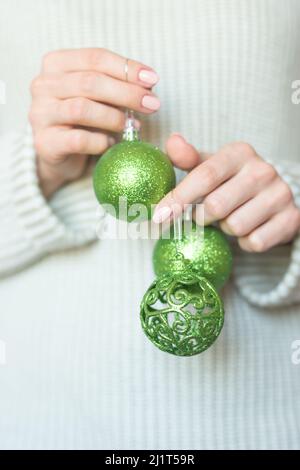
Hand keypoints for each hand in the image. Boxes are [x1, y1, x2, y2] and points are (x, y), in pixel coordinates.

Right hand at [29, 48, 159, 197]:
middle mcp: (43, 85)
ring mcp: (40, 114)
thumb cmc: (82, 120)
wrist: (57, 154)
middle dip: (127, 93)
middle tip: (152, 104)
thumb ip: (116, 85)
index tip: (153, 80)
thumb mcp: (98, 96)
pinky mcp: (45, 143)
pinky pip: (78, 140)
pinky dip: (100, 142)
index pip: (95, 58)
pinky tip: (111, 144)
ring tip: (133, 126)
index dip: (127, 68)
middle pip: (90, 82)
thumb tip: (149, 84)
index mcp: (57, 64)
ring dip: (114, 118)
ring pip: (82, 109)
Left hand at [153, 134, 299, 251]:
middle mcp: (263, 170)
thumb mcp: (210, 166)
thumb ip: (188, 158)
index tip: (159, 216)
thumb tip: (172, 141)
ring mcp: (280, 194)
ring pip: (235, 227)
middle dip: (202, 217)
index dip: (178, 198)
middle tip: (204, 215)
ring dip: (225, 229)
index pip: (204, 176)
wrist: (274, 196)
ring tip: (231, 217)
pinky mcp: (290, 218)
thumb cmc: (232, 181)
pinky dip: (244, 242)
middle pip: (216, 206)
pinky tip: (248, 228)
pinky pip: (254, 242)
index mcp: (239, 153)